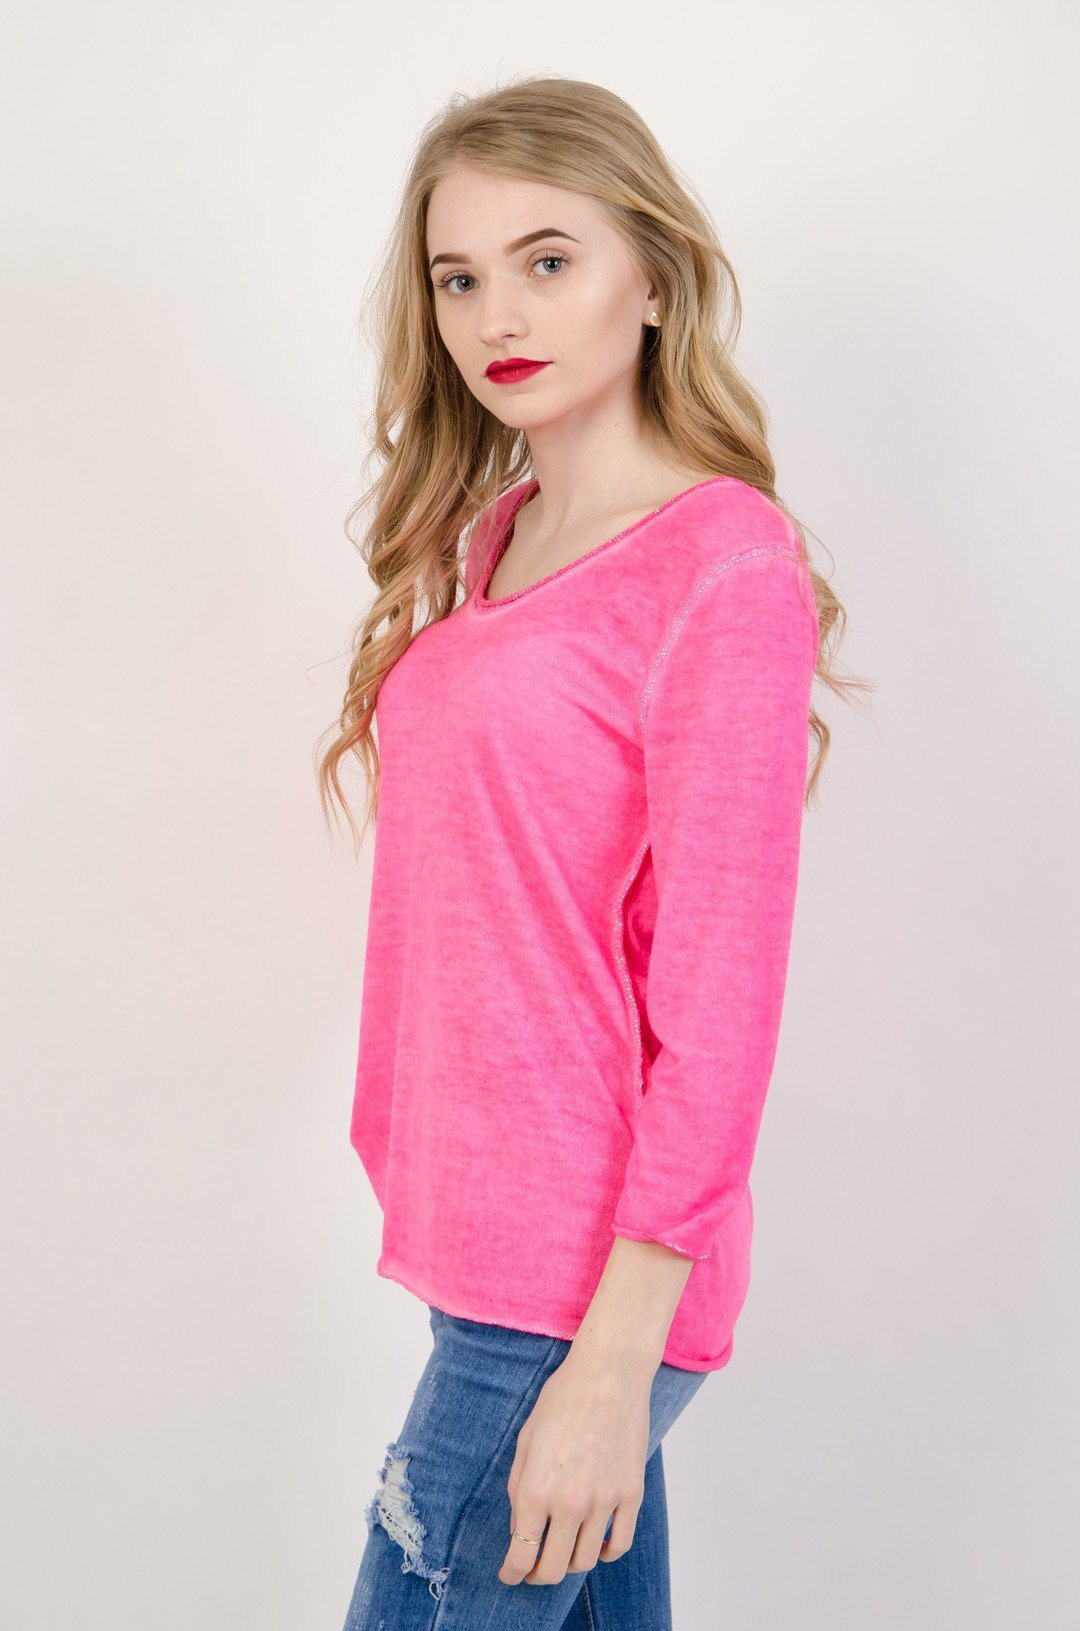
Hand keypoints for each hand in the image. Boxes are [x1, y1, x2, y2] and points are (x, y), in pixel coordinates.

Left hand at [498, 1348, 651, 1586]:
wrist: (609, 1374)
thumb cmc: (562, 1399)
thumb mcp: (526, 1440)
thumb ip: (518, 1487)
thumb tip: (521, 1525)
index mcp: (536, 1489)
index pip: (521, 1554)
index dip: (512, 1572)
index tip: (510, 1574)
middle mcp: (569, 1502)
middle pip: (553, 1569)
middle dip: (538, 1575)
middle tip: (533, 1569)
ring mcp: (604, 1501)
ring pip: (584, 1561)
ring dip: (569, 1562)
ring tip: (562, 1548)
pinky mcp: (631, 1494)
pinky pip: (618, 1544)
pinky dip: (604, 1552)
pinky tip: (594, 1543)